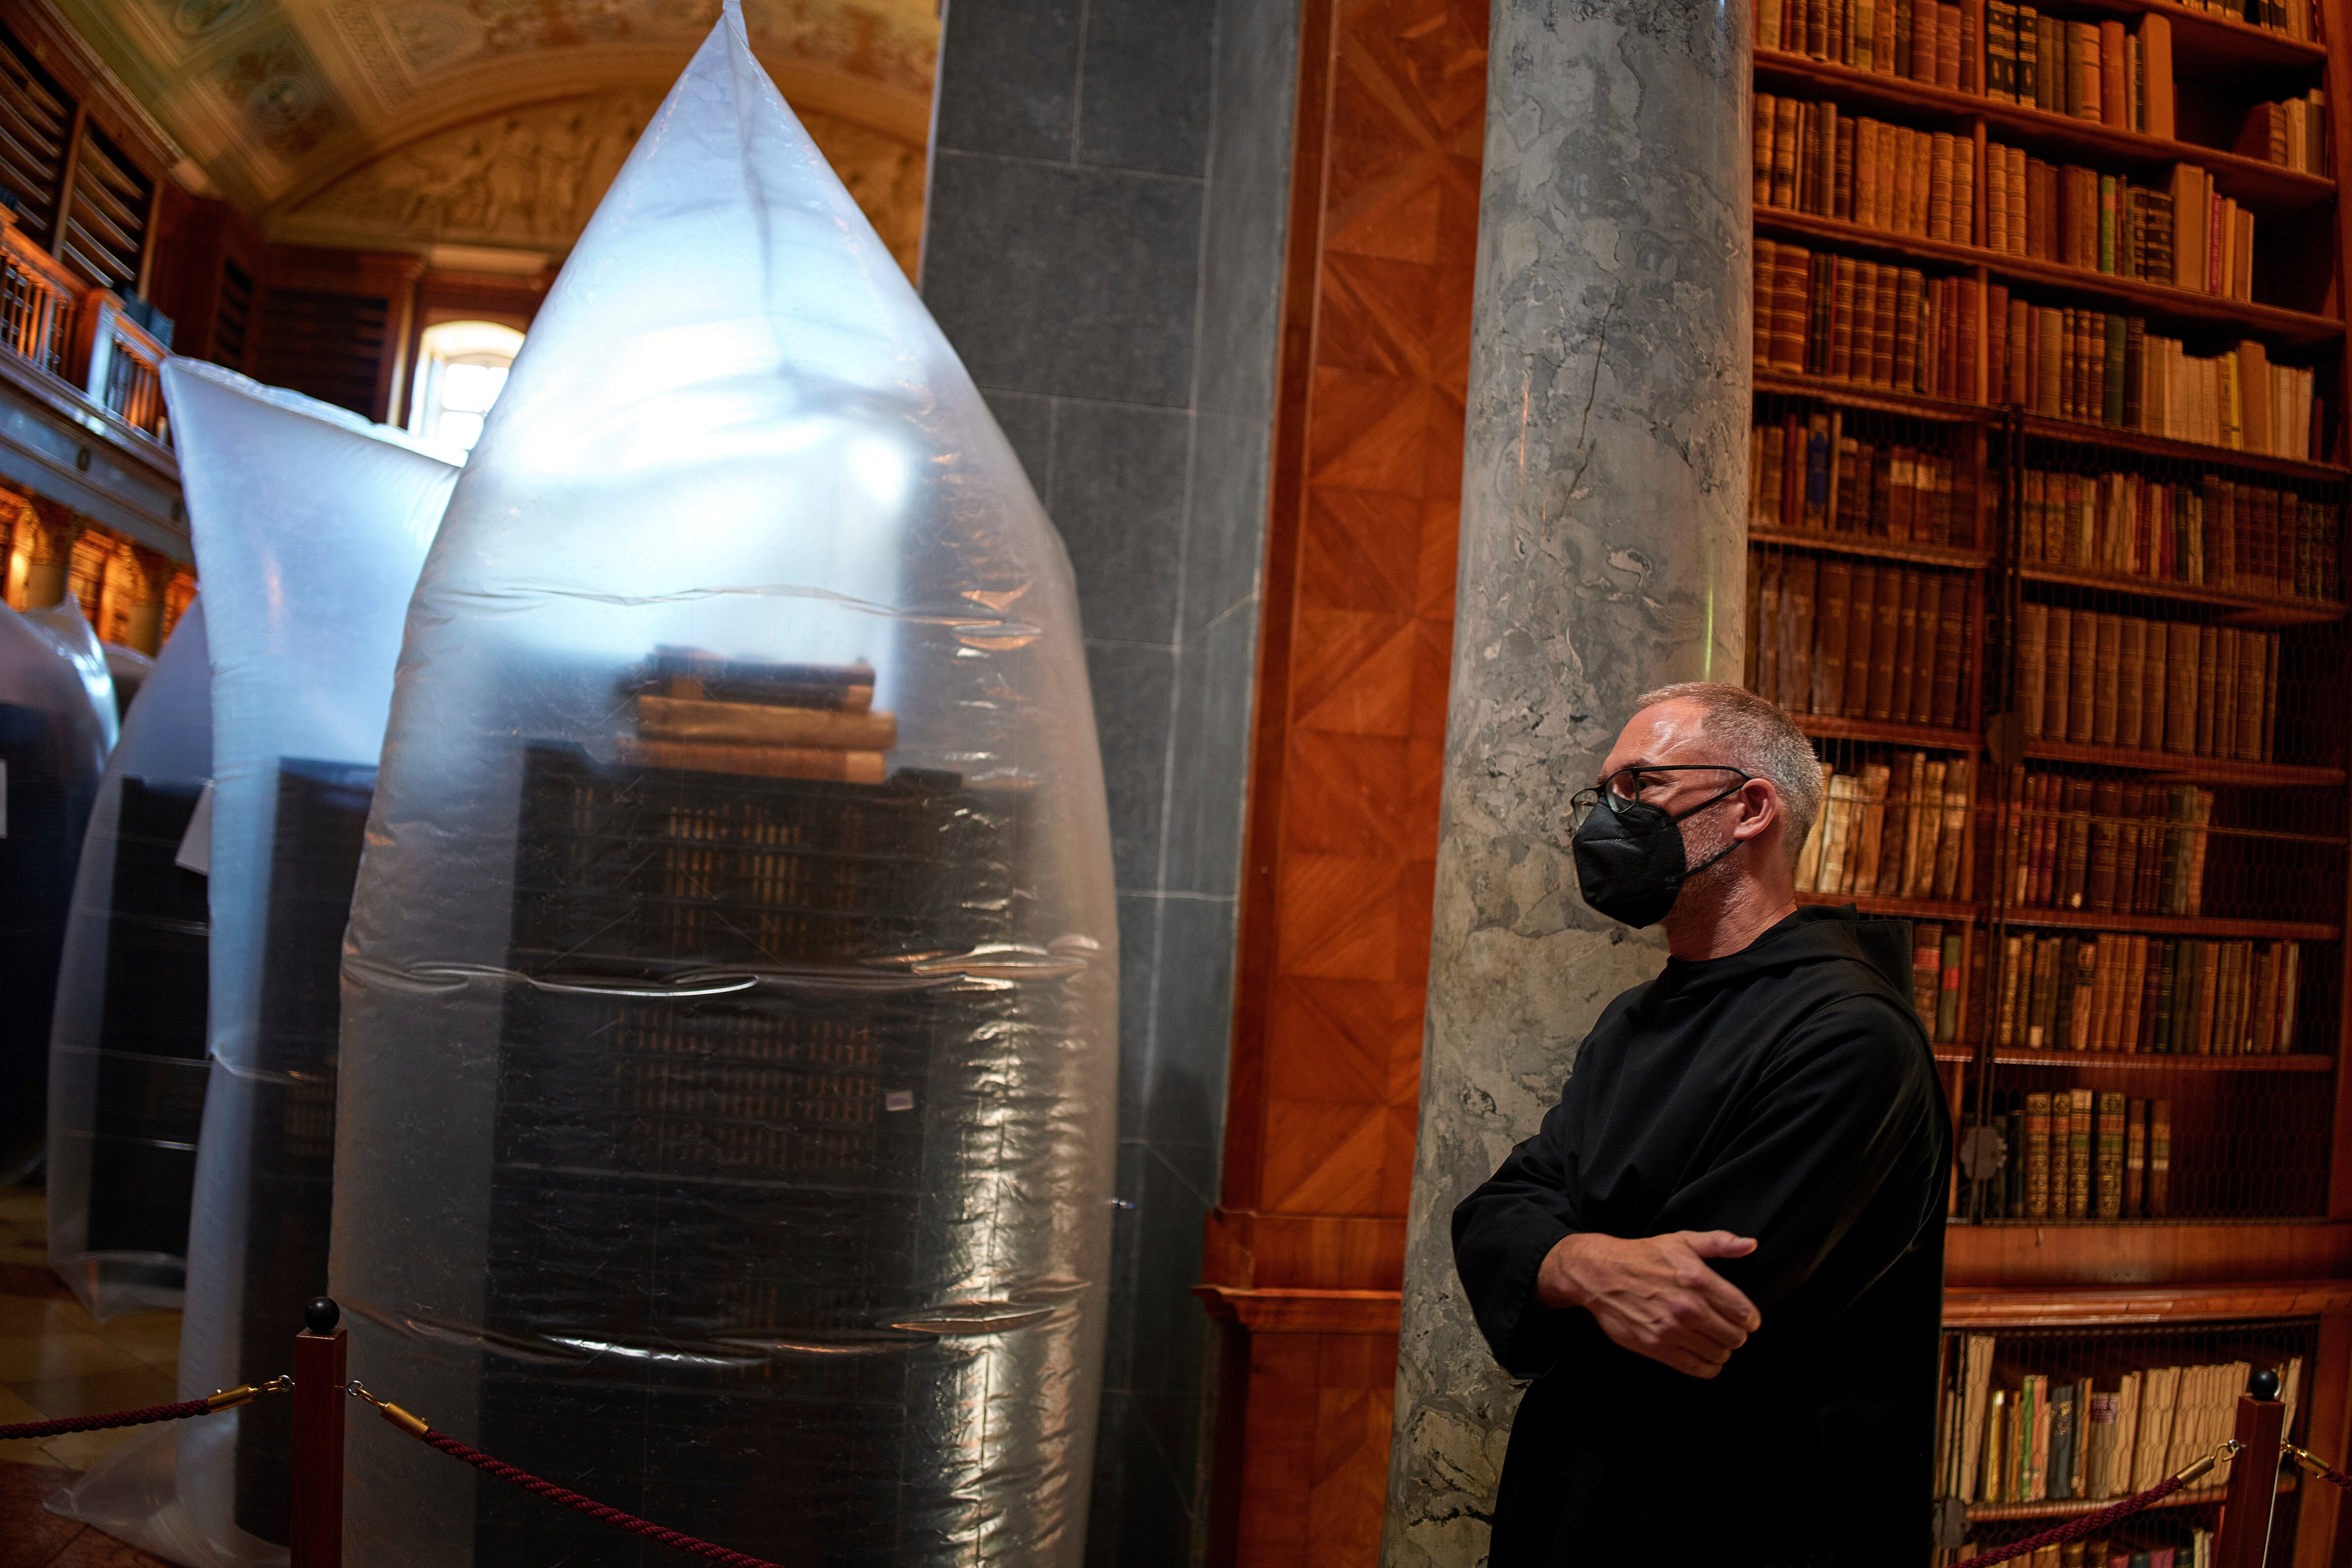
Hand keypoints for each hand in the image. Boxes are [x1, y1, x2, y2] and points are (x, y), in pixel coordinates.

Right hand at [1534, 1230, 1761, 1379]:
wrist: (1600, 1274)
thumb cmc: (1643, 1256)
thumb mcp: (1682, 1241)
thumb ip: (1719, 1243)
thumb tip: (1750, 1245)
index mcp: (1698, 1279)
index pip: (1743, 1312)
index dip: (1750, 1319)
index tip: (1746, 1319)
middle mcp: (1688, 1307)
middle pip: (1735, 1337)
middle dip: (1737, 1334)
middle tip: (1728, 1328)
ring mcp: (1672, 1330)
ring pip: (1719, 1354)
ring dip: (1722, 1349)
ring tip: (1714, 1340)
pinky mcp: (1657, 1348)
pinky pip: (1698, 1369)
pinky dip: (1709, 1366)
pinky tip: (1705, 1356)